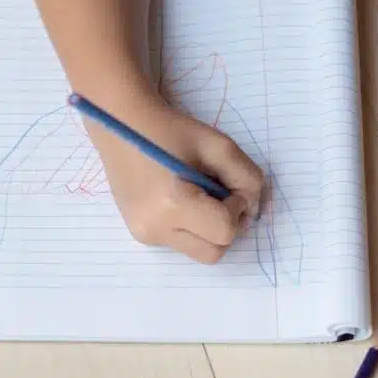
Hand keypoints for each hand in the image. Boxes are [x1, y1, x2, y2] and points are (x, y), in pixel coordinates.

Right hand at [87, 97, 264, 263]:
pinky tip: (180, 200)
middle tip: (219, 195)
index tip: (226, 184)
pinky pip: (181, 243)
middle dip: (226, 226)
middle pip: (215, 252)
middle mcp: (155, 228)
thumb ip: (247, 178)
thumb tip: (253, 209)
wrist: (123, 125)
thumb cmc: (172, 130)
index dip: (237, 208)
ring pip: (199, 252)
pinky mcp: (139, 234)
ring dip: (209, 230)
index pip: (226, 230)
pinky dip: (191, 228)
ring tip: (198, 197)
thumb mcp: (219, 146)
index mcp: (172, 205)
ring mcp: (144, 235)